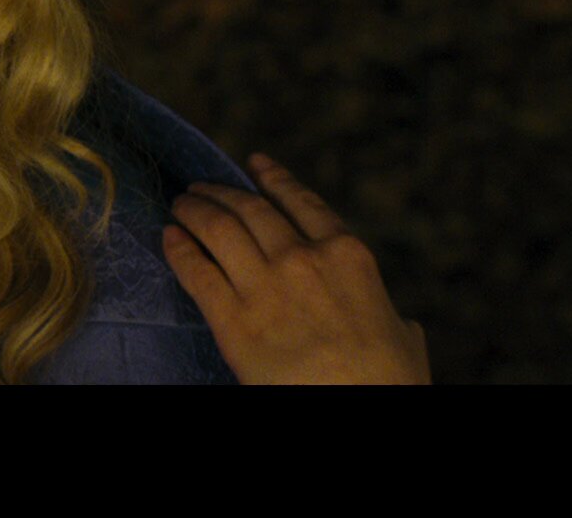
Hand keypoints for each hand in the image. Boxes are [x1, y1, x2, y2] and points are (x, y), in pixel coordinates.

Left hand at [162, 153, 429, 384]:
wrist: (357, 409)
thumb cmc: (388, 382)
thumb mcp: (403, 336)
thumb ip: (388, 313)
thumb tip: (398, 321)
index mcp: (348, 256)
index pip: (302, 202)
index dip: (273, 179)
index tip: (254, 162)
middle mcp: (302, 259)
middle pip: (250, 209)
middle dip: (220, 193)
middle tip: (200, 188)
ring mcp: (264, 286)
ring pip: (218, 229)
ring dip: (194, 211)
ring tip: (180, 204)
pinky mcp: (232, 320)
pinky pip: (196, 272)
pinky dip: (178, 249)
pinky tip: (168, 237)